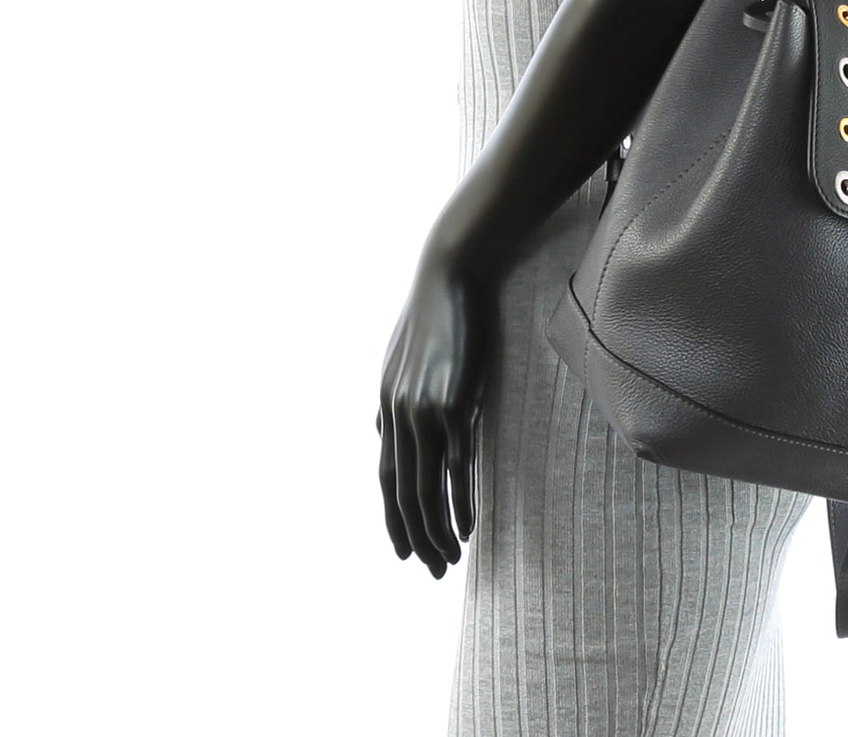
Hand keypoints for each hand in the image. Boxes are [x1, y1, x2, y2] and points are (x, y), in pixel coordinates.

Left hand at [376, 245, 492, 577]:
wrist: (450, 278)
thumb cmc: (433, 316)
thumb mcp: (399, 360)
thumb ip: (389, 399)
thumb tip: (380, 431)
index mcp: (385, 408)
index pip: (386, 479)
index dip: (394, 519)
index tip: (406, 552)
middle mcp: (398, 416)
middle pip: (404, 494)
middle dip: (417, 537)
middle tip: (433, 570)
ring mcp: (423, 412)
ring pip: (425, 488)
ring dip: (437, 529)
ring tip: (451, 558)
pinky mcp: (452, 404)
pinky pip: (454, 466)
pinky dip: (458, 501)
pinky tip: (467, 525)